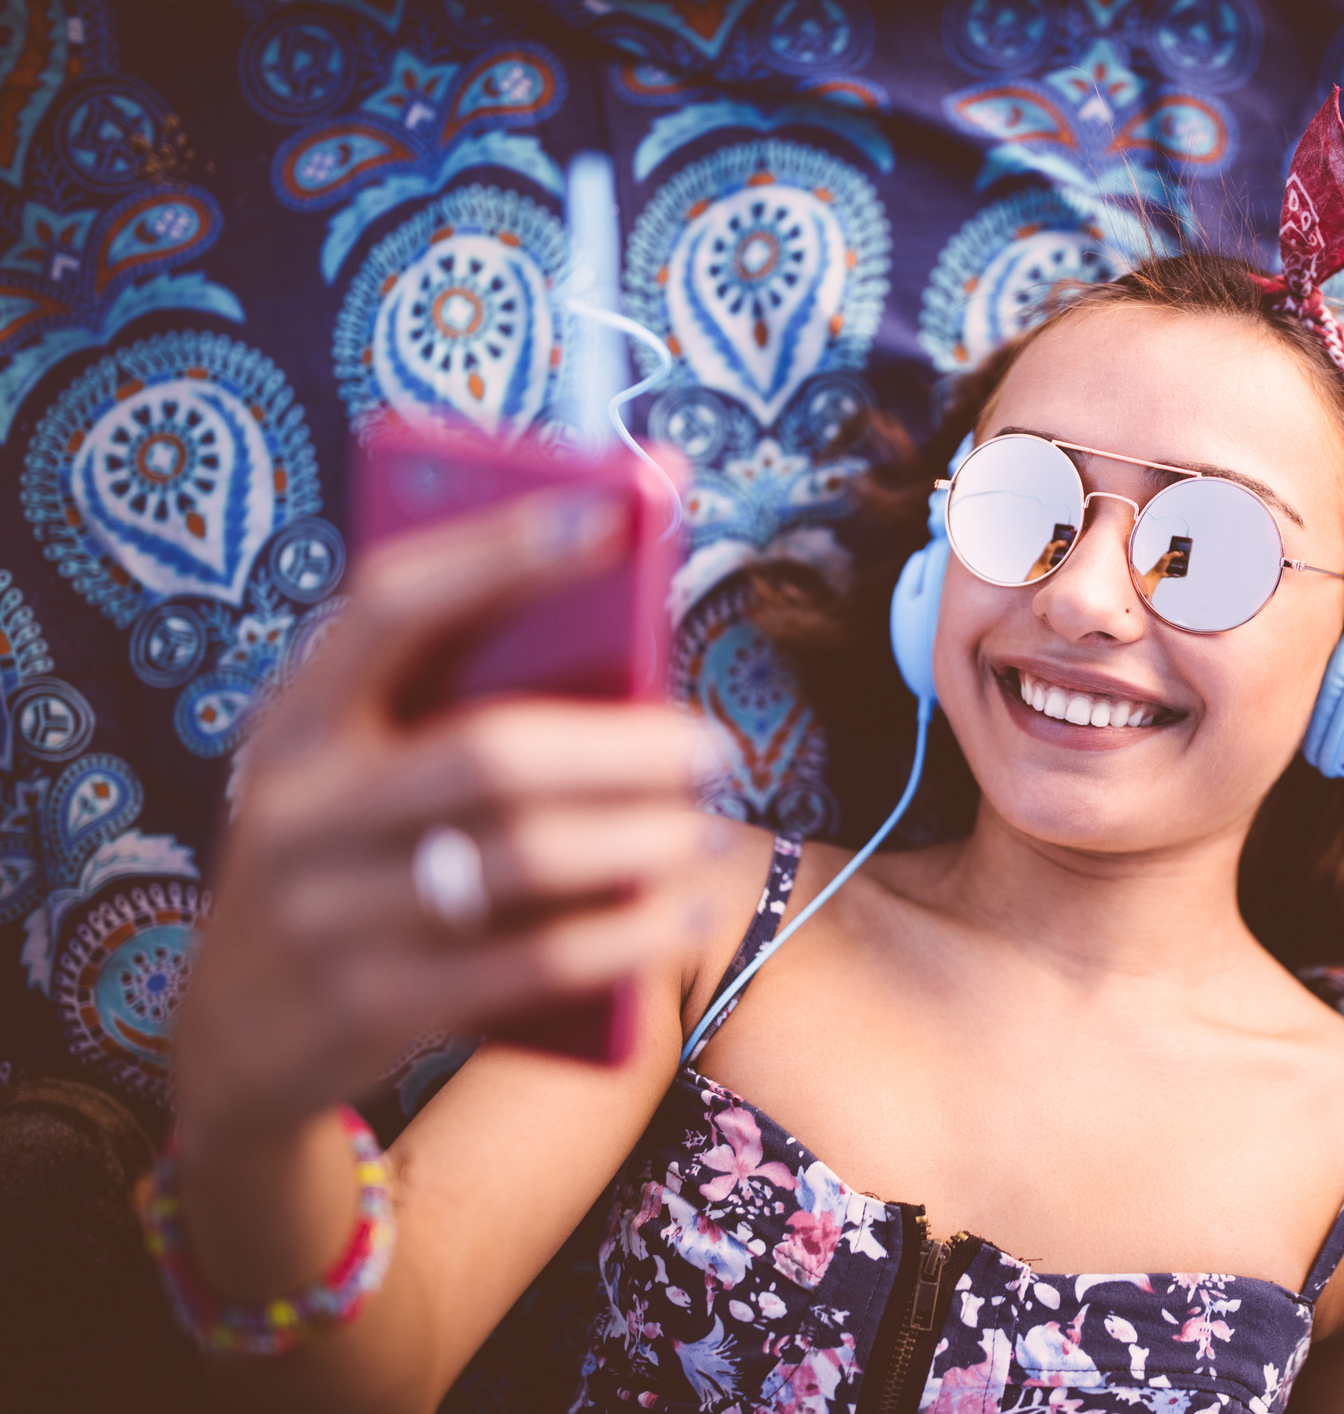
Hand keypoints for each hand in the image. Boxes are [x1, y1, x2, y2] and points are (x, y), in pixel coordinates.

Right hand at [175, 488, 714, 1146]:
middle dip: (625, 746)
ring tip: (702, 829)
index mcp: (295, 721)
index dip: (500, 552)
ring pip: (521, 860)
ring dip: (638, 840)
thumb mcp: (353, 777)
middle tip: (714, 746)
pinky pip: (530, 962)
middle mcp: (299, 810)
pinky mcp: (374, 1006)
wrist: (236, 1041)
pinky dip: (624, 935)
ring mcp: (328, 914)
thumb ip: (452, 711)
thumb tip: (629, 639)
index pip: (393, 605)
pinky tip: (681, 911)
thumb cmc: (345, 866)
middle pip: (491, 753)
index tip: (609, 510)